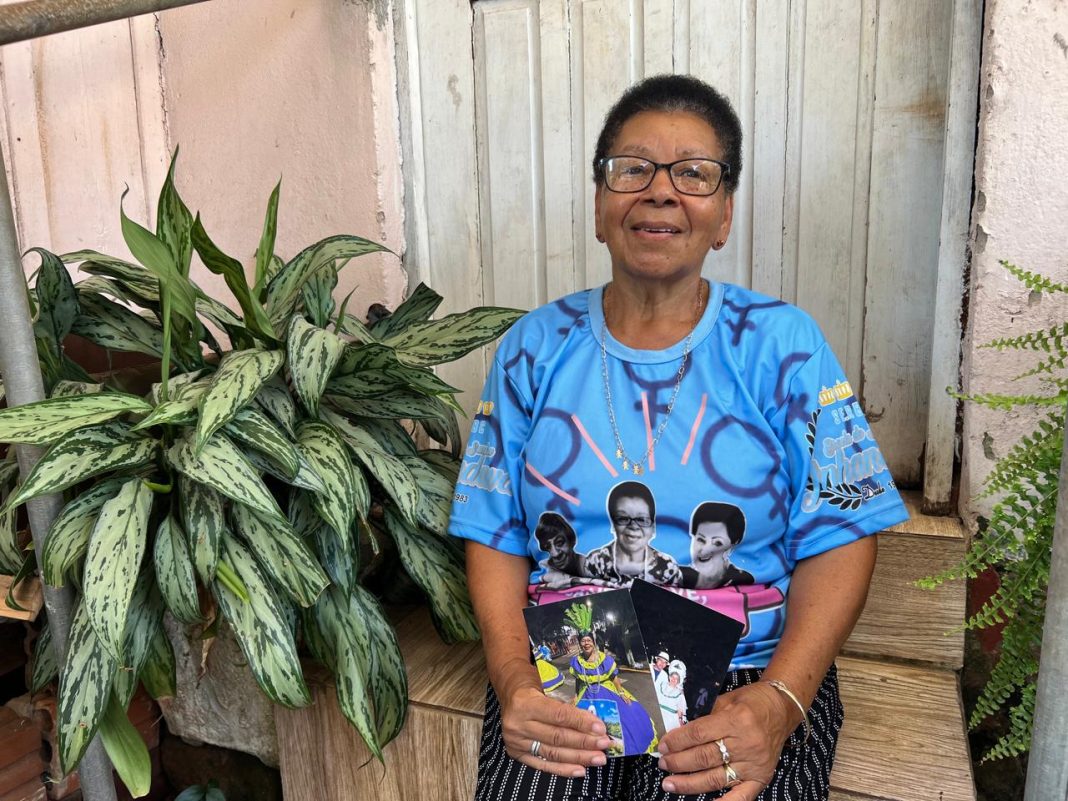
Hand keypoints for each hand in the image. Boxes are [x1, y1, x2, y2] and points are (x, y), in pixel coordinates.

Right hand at [499, 685, 613, 777]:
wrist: (511, 693)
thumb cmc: (534, 688)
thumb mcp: (547, 688)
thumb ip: (566, 705)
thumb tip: (593, 721)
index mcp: (526, 703)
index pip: (559, 715)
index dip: (581, 723)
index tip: (600, 728)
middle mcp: (518, 724)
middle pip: (557, 736)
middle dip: (584, 742)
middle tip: (604, 745)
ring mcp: (516, 741)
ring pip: (553, 753)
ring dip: (579, 757)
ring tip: (598, 758)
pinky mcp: (517, 753)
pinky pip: (544, 765)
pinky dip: (563, 769)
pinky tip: (580, 770)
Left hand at [657, 682, 798, 797]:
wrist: (782, 709)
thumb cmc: (751, 701)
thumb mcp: (726, 700)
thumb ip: (704, 716)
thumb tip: (677, 732)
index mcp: (736, 720)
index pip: (699, 734)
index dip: (677, 741)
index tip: (662, 745)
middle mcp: (746, 744)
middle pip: (704, 757)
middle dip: (679, 762)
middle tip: (663, 764)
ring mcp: (754, 764)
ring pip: (716, 777)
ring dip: (689, 783)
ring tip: (670, 784)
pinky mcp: (761, 777)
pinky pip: (742, 796)